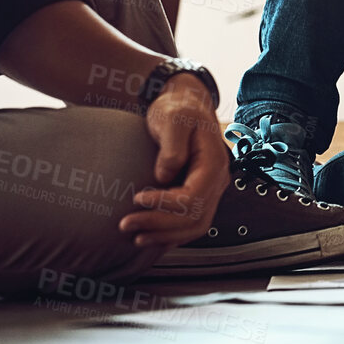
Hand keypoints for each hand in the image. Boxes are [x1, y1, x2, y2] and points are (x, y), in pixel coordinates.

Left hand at [119, 74, 226, 246]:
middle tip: (126, 224)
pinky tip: (152, 237)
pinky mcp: (200, 194)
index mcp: (214, 163)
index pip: (193, 197)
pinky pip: (192, 223)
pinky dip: (173, 235)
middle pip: (194, 217)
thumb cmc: (179, 109)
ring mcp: (210, 189)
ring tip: (136, 237)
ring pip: (195, 226)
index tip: (136, 198)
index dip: (165, 204)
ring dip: (165, 235)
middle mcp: (217, 180)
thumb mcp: (172, 118)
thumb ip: (171, 145)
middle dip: (159, 225)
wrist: (186, 105)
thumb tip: (163, 176)